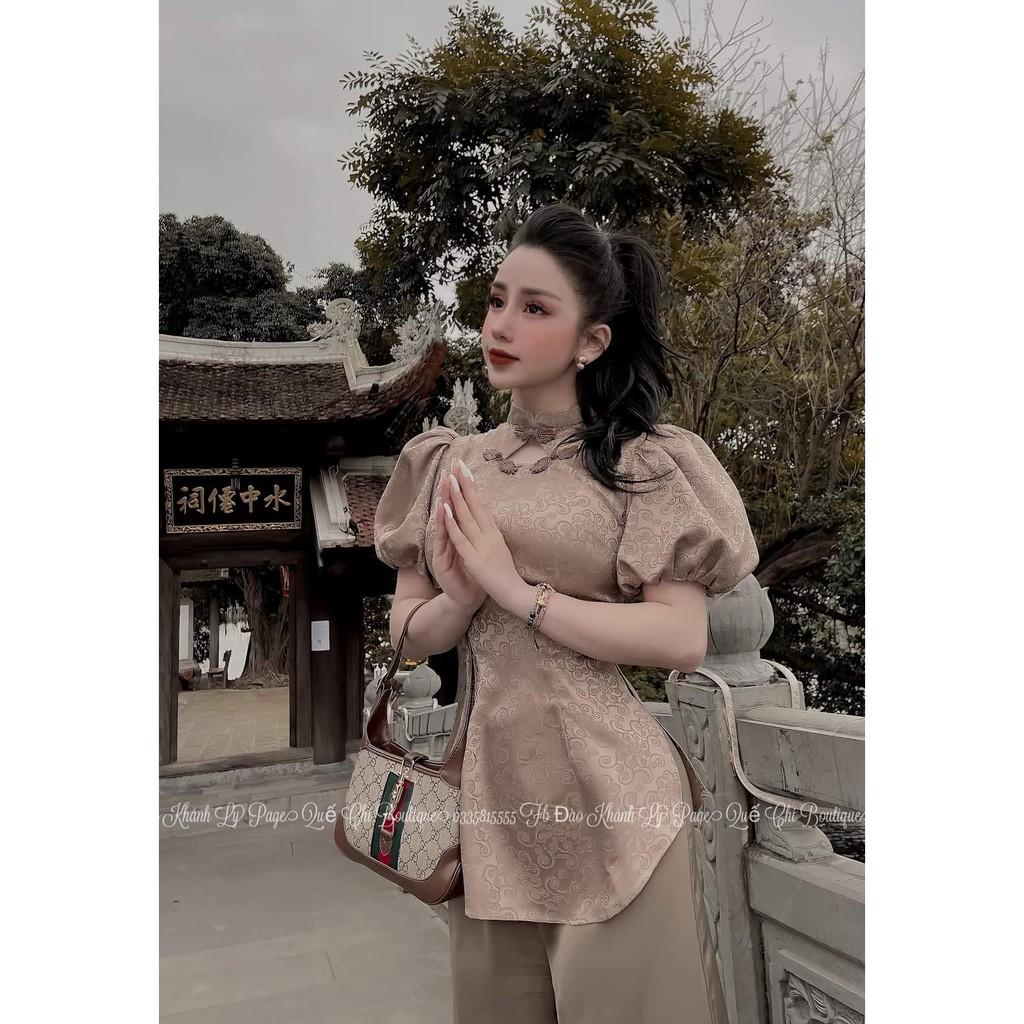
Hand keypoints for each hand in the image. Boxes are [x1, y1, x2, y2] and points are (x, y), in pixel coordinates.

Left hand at [441, 457, 522, 607]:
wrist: (516, 594)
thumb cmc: (507, 575)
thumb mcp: (500, 549)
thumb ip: (492, 535)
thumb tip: (487, 521)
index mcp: (494, 532)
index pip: (480, 504)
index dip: (471, 487)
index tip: (464, 469)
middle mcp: (489, 534)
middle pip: (474, 504)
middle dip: (464, 483)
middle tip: (456, 463)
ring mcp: (482, 545)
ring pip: (466, 516)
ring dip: (457, 497)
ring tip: (449, 479)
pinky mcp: (475, 558)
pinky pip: (461, 538)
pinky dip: (452, 523)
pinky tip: (445, 510)